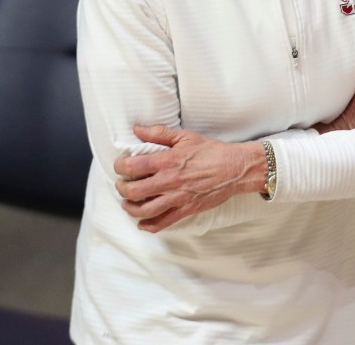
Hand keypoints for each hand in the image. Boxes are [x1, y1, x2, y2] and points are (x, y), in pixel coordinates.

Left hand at [114, 125, 263, 232]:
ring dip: (130, 208)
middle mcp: (169, 181)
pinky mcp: (186, 209)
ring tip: (128, 203)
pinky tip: (143, 222)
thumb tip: (138, 129)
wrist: (235, 168)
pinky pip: (163, 222)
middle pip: (133, 191)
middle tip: (122, 184)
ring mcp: (177, 197)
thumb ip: (160, 133)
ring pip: (144, 210)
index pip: (131, 166)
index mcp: (167, 161)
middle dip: (121, 189)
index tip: (120, 165)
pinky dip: (148, 225)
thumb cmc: (212, 151)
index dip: (119, 166)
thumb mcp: (186, 136)